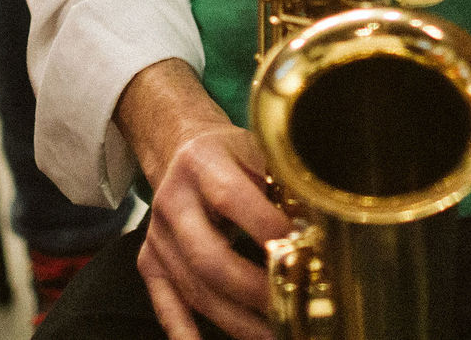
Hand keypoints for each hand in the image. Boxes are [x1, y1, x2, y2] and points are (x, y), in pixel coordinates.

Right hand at [139, 126, 288, 339]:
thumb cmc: (229, 154)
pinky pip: (165, 304)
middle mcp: (173, 200)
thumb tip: (320, 225)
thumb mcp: (255, 149)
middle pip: (209, 257)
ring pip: (194, 288)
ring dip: (235, 321)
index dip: (267, 228)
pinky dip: (183, 332)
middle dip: (252, 290)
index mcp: (202, 163)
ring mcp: (158, 236)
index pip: (233, 199)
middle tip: (289, 308)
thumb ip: (280, 182)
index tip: (304, 253)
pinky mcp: (150, 261)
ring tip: (273, 335)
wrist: (179, 150)